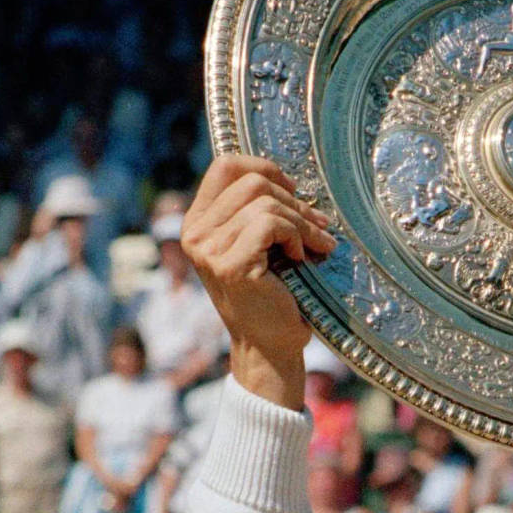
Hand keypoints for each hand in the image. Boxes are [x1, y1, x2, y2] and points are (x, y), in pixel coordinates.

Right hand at [182, 155, 335, 408]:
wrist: (271, 346)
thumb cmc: (273, 294)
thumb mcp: (259, 244)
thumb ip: (257, 210)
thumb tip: (290, 180)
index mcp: (198, 222)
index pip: (225, 165)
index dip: (265, 168)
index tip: (293, 192)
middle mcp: (195, 233)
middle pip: (251, 180)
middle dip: (294, 200)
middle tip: (317, 226)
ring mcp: (209, 249)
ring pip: (265, 202)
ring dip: (302, 222)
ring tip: (316, 246)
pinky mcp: (231, 264)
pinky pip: (271, 224)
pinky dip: (297, 236)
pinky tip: (302, 259)